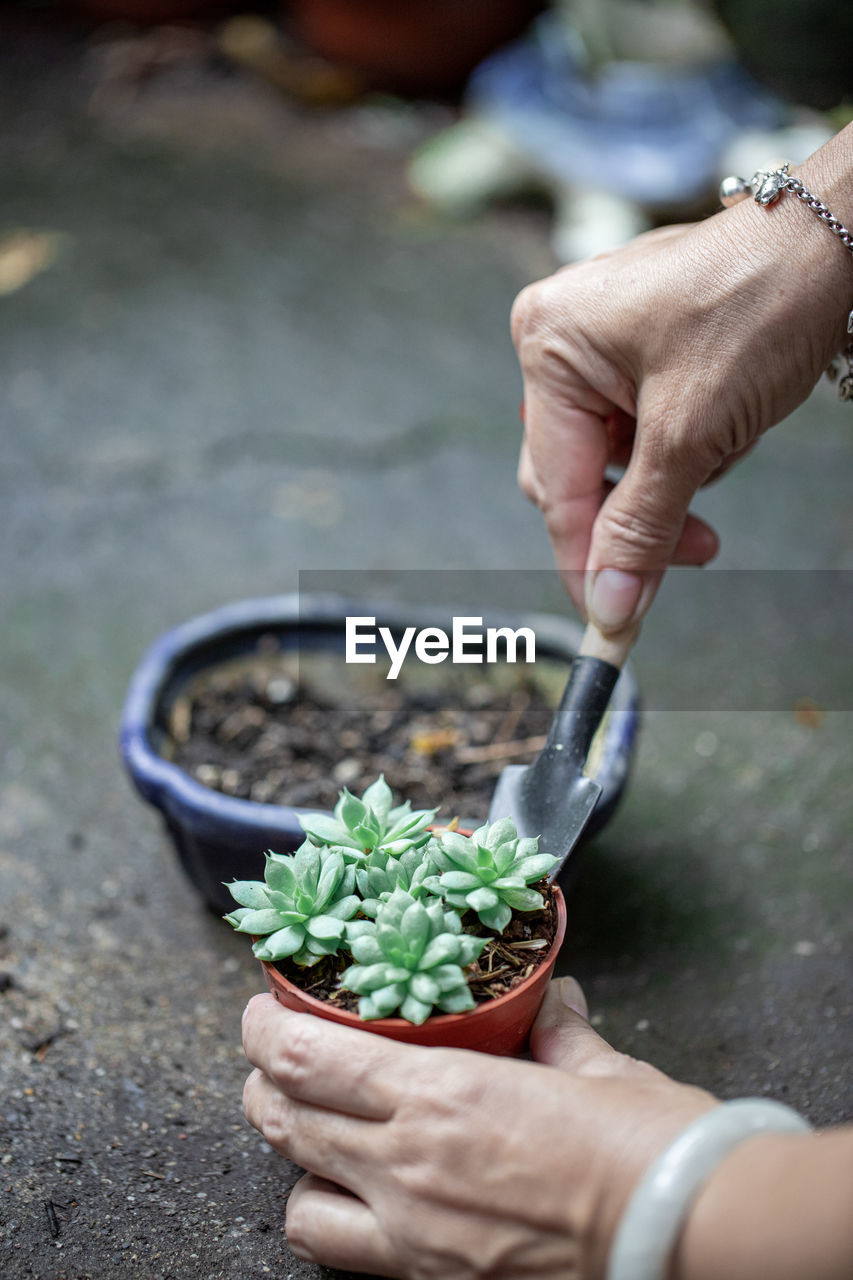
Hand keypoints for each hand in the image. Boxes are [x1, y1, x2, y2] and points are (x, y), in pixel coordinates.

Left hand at [241, 979, 713, 1278]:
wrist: (690, 1237)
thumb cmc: (649, 1147)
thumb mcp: (598, 1066)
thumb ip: (553, 1029)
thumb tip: (546, 1001)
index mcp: (442, 1091)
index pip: (306, 1055)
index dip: (265, 1028)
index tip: (263, 1010)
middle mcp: (408, 1162)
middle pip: (282, 1117)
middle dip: (264, 1081)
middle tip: (277, 1058)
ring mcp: (414, 1232)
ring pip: (296, 1192)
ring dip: (290, 1152)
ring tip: (312, 1128)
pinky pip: (342, 1252)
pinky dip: (327, 1218)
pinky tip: (357, 1196)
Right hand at [512, 174, 850, 631]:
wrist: (838, 238)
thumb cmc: (761, 302)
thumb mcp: (693, 433)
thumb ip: (642, 527)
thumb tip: (610, 605)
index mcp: (549, 346)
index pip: (555, 485)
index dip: (586, 560)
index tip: (610, 619)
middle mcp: (562, 341)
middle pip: (578, 476)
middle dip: (644, 513)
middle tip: (701, 549)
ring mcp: (601, 343)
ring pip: (618, 460)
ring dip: (677, 476)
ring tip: (729, 442)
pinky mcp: (641, 349)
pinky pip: (646, 431)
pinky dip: (690, 446)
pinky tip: (730, 423)